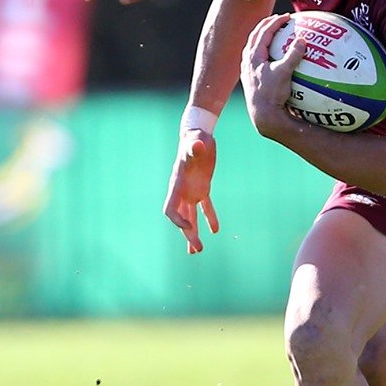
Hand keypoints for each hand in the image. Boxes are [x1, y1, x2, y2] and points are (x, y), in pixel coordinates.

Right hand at [163, 130, 219, 252]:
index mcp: (177, 184)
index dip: (177, 220)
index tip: (188, 227)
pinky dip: (210, 217)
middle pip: (181, 218)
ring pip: (190, 217)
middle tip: (197, 250)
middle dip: (188, 235)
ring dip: (194, 233)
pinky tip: (215, 230)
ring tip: (198, 250)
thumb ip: (195, 147)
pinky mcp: (202, 188)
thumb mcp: (196, 142)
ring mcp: (191, 191)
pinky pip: (205, 207)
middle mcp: (182, 191)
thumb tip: (198, 145)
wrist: (198, 134)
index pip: (170, 209)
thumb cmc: (195, 137)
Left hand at [240, 14, 301, 136]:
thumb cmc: (272, 95)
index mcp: (253, 56)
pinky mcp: (251, 79)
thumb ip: (293, 55)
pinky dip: (265, 52)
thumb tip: (302, 40)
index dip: (275, 22)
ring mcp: (248, 70)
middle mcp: (247, 61)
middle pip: (255, 36)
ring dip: (263, 38)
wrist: (262, 115)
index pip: (263, 32)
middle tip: (279, 20)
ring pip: (253, 47)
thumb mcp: (284, 73)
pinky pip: (257, 60)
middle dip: (267, 26)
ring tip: (274, 34)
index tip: (287, 17)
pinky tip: (274, 57)